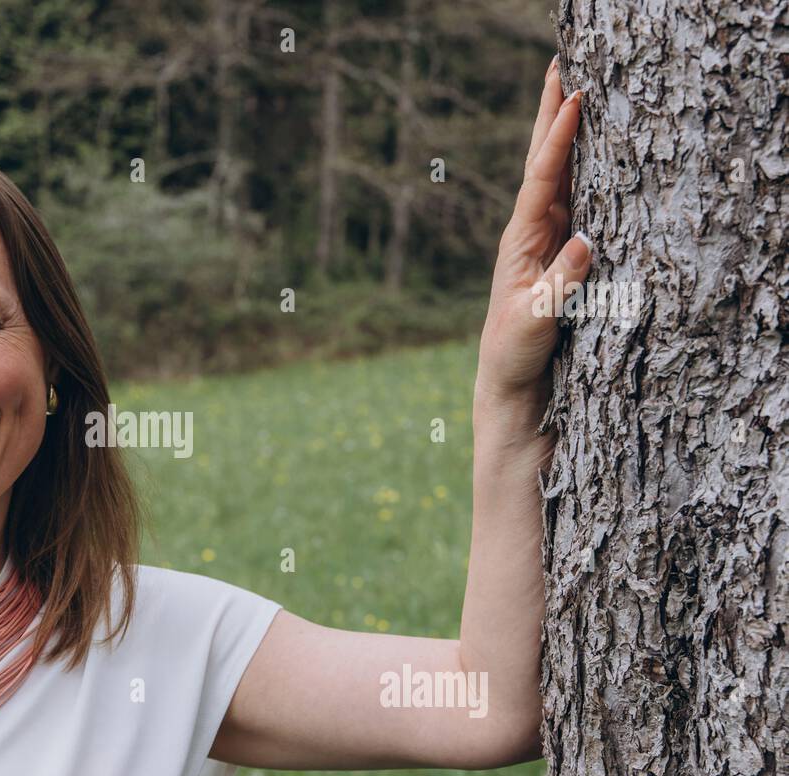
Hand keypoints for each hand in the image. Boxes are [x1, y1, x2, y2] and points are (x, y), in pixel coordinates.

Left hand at [476, 56, 590, 415]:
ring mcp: (547, 239)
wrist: (510, 381)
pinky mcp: (563, 253)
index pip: (541, 178)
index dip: (558, 138)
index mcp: (519, 241)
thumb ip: (559, 287)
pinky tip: (597, 146)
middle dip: (553, 114)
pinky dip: (587, 167)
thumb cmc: (515, 353)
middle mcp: (531, 232)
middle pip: (545, 162)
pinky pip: (578, 199)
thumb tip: (586, 242)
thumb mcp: (534, 323)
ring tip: (577, 87)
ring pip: (562, 174)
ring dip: (569, 133)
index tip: (573, 97)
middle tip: (560, 63)